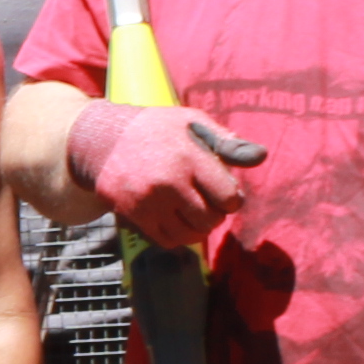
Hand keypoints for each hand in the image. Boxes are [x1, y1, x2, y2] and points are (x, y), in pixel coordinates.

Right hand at [66, 101, 269, 253]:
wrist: (102, 140)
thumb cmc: (156, 129)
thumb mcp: (191, 122)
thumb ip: (226, 142)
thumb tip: (261, 157)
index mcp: (189, 157)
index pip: (229, 197)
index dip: (232, 197)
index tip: (224, 190)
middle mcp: (169, 182)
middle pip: (211, 219)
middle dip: (215, 213)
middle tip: (207, 201)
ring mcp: (149, 202)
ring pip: (190, 235)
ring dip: (197, 228)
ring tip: (192, 211)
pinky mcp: (134, 215)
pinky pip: (168, 241)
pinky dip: (177, 236)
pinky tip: (174, 218)